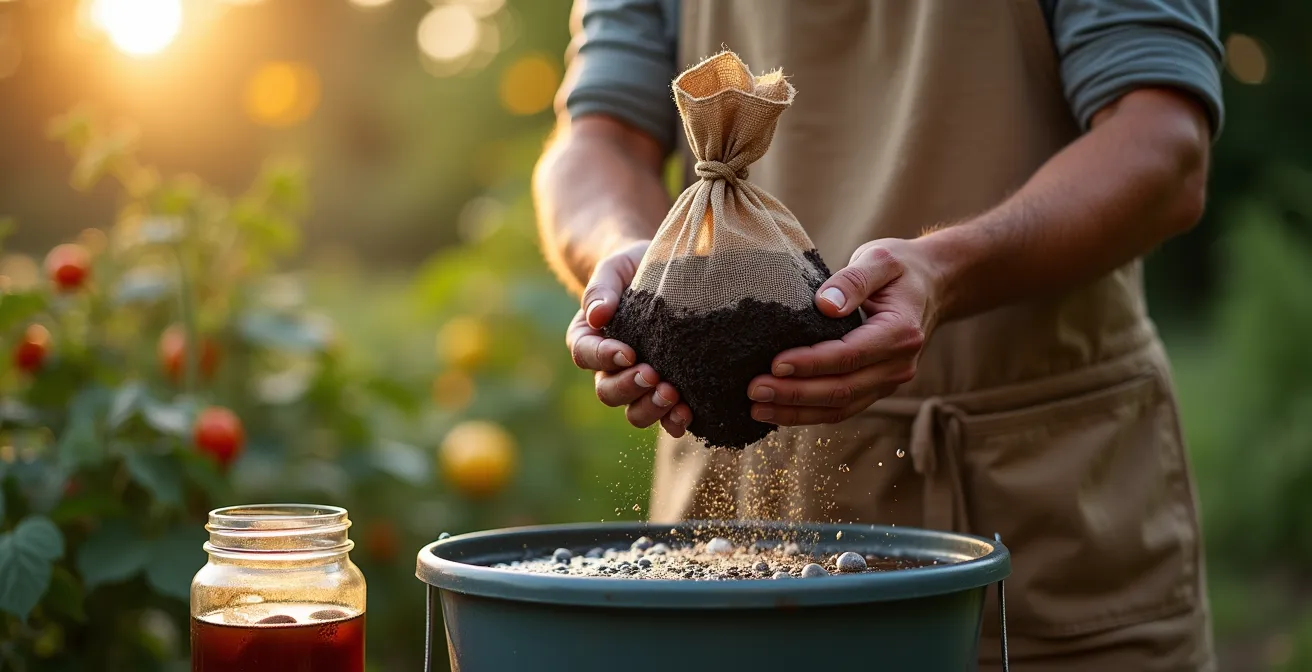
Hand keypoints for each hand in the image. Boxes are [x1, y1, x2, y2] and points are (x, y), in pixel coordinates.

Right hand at [565, 240, 693, 436]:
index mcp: (589, 338)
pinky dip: (673, 421)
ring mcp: (638, 383)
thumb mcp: (616, 267)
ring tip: (673, 395)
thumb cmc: (635, 266)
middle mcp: (609, 368)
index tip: (627, 353)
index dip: (603, 358)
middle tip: (653, 376)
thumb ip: (602, 287)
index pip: (585, 354)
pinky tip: (688, 413)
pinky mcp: (665, 390)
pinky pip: (664, 418)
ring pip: (634, 411)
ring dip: (651, 408)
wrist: (666, 272)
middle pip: (607, 391)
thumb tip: (596, 316)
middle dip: (629, 387)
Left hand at [747, 238, 940, 424]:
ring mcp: (889, 381)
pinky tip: (778, 412)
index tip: (774, 363)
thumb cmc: (901, 269)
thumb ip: (854, 280)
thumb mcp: (880, 259)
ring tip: (757, 409)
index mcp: (900, 332)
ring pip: (840, 407)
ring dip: (797, 412)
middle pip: (842, 389)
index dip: (811, 363)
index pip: (849, 355)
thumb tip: (824, 306)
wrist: (932, 286)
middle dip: (795, 393)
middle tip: (754, 391)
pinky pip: (842, 408)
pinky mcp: (876, 388)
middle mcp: (898, 365)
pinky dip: (809, 414)